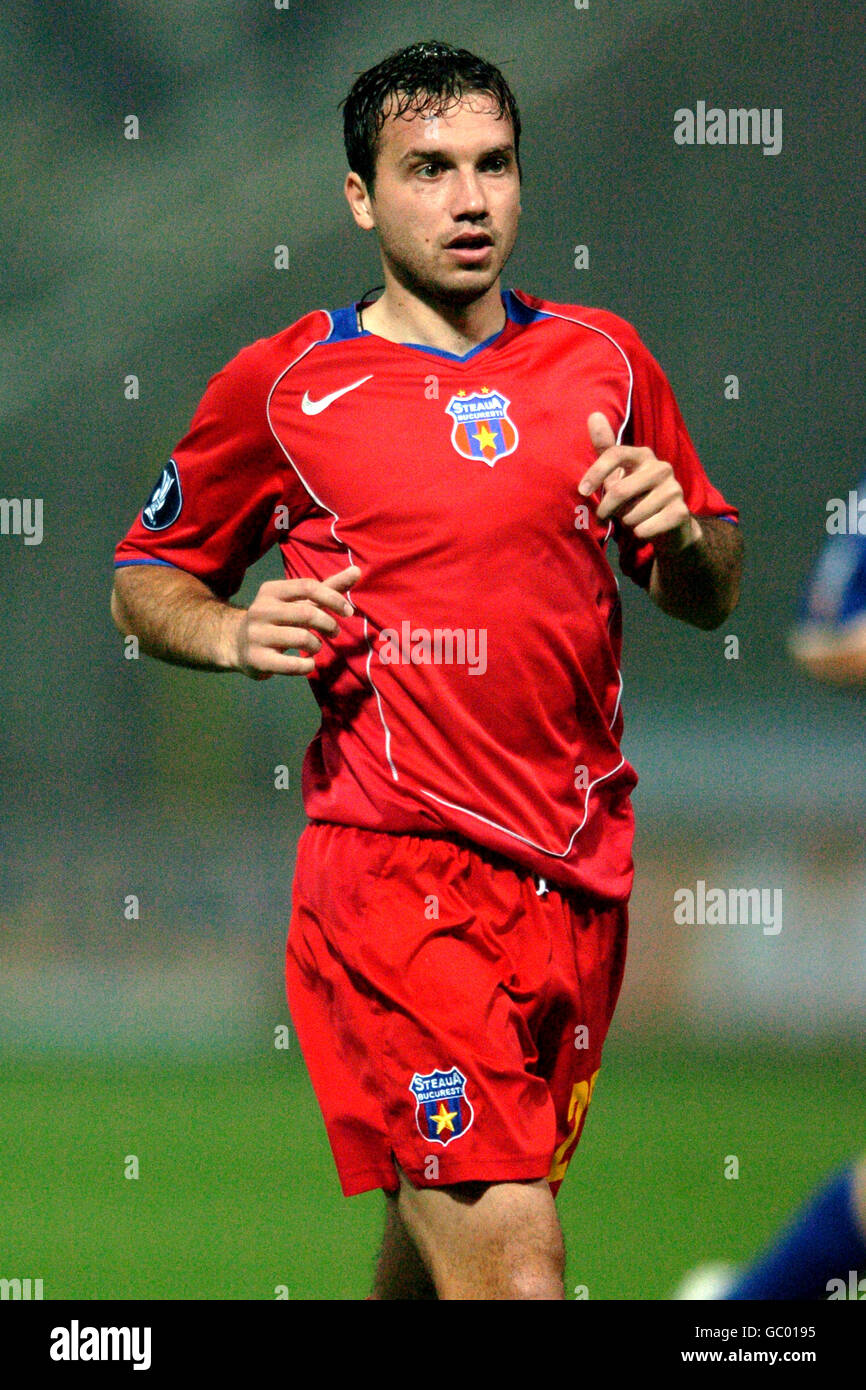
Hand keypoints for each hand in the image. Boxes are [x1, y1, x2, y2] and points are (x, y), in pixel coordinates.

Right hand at [232, 565, 360, 678]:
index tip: (348, 611)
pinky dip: (308, 666)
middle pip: (307, 613)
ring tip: (316, 647)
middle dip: (328, 624)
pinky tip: (308, 664)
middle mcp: (261, 610)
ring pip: (302, 638)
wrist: (237, 643)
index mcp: (272, 591)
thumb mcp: (300, 600)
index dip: (333, 599)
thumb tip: (358, 570)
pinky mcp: (257, 659)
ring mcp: (257, 635)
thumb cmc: (279, 619)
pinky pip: (292, 665)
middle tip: (334, 632)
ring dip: (317, 645)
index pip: (308, 586)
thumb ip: (328, 587)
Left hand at [578, 412, 701, 552]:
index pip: (614, 454)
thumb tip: (593, 414)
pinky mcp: (680, 512)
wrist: (669, 526)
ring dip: (625, 523)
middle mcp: (661, 467)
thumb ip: (605, 447)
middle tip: (606, 516)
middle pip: (619, 490)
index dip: (595, 472)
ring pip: (631, 515)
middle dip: (606, 509)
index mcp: (643, 455)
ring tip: (634, 518)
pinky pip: (644, 529)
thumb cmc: (636, 498)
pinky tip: (646, 529)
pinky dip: (639, 534)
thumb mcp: (619, 473)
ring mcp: (674, 489)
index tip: (581, 490)